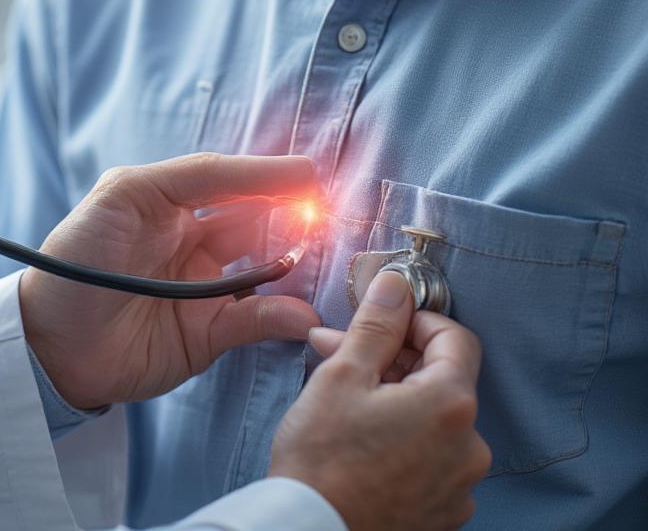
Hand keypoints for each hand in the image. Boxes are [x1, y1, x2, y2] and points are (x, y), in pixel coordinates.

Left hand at [19, 153, 320, 410]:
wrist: (46, 344)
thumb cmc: (75, 256)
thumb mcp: (123, 195)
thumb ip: (193, 179)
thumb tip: (265, 182)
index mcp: (169, 201)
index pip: (231, 180)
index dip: (269, 174)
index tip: (310, 174)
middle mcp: (192, 239)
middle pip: (257, 219)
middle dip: (293, 213)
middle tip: (329, 212)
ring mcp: (203, 287)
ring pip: (266, 268)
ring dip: (296, 261)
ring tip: (325, 254)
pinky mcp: (207, 335)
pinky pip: (255, 320)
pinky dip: (282, 316)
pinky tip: (298, 312)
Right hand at [269, 271, 491, 530]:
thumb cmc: (322, 457)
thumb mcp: (343, 375)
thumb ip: (377, 325)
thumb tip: (397, 285)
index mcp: (450, 404)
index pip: (455, 337)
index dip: (416, 320)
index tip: (380, 322)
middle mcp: (470, 447)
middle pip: (442, 379)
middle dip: (393, 358)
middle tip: (341, 352)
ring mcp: (460, 485)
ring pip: (433, 419)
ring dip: (395, 397)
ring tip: (344, 398)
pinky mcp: (443, 513)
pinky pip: (431, 457)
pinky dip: (402, 437)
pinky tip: (361, 438)